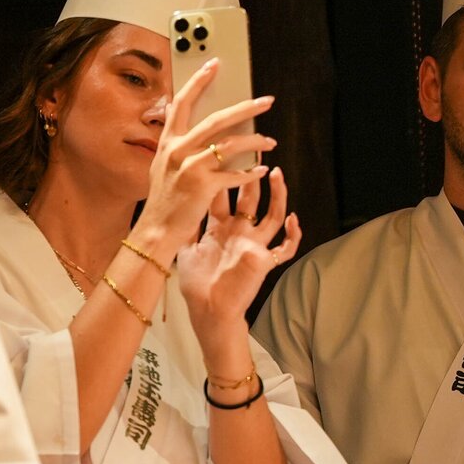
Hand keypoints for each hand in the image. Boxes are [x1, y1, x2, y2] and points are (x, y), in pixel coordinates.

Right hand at [135, 60, 276, 253]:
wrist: (157, 228)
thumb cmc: (163, 198)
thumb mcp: (162, 163)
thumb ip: (174, 139)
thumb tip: (176, 108)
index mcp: (168, 141)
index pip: (183, 102)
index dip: (199, 81)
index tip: (214, 65)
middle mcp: (177, 150)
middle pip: (217, 119)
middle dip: (246, 108)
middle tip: (267, 101)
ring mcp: (190, 167)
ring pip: (231, 144)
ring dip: (255, 141)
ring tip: (270, 142)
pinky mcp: (203, 185)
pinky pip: (235, 174)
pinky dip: (251, 172)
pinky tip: (261, 171)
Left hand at [178, 167, 301, 363]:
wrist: (207, 311)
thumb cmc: (197, 284)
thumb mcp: (185, 249)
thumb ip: (184, 227)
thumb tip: (170, 205)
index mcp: (220, 228)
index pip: (223, 195)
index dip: (223, 176)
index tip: (220, 154)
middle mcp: (239, 233)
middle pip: (249, 198)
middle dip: (250, 176)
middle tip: (252, 151)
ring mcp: (254, 246)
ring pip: (271, 215)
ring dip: (276, 195)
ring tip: (277, 172)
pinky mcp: (264, 262)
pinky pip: (284, 248)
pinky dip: (292, 235)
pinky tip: (293, 218)